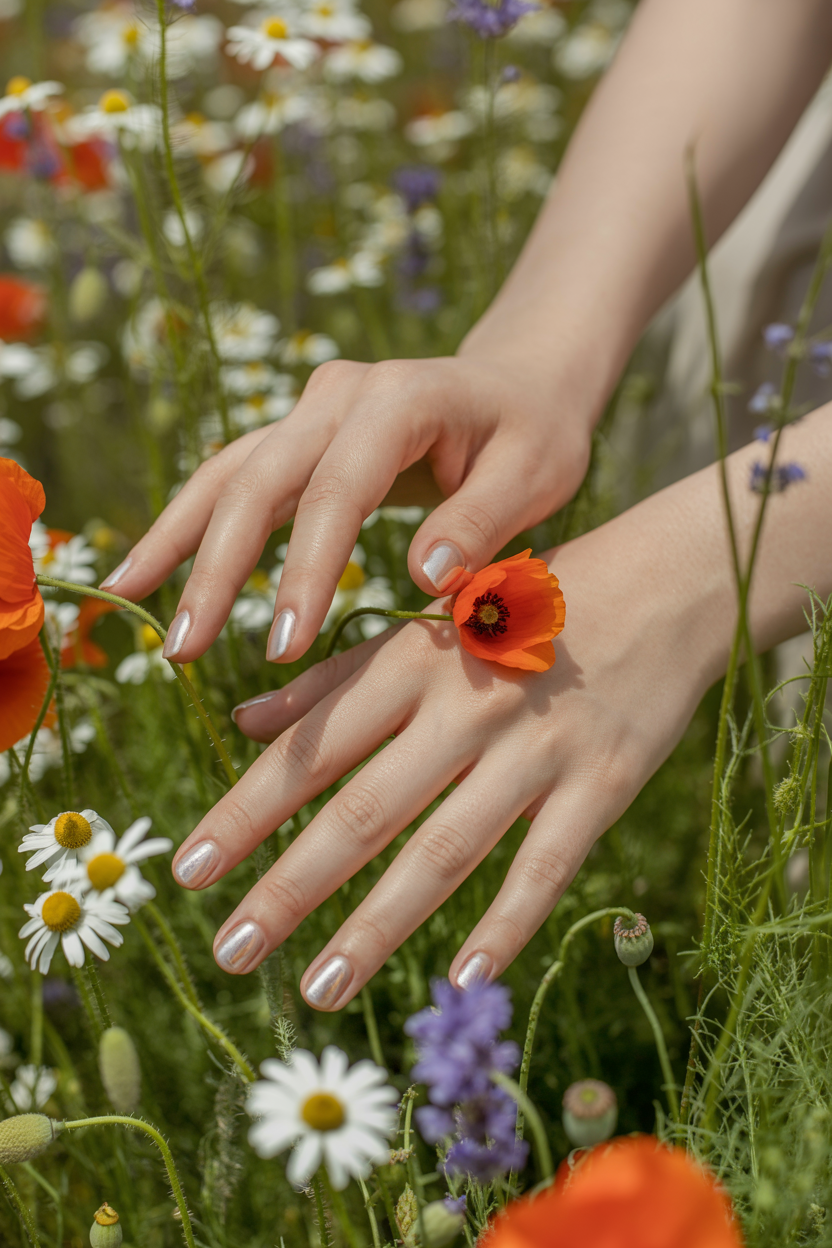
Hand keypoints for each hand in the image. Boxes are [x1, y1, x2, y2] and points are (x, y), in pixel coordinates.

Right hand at [100, 352, 591, 663]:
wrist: (519, 383)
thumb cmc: (534, 435)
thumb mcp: (536, 472)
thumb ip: (484, 520)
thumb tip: (423, 578)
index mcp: (400, 399)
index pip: (339, 490)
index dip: (306, 570)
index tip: (283, 648)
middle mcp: (339, 394)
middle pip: (260, 480)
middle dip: (218, 567)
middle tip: (185, 651)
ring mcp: (310, 409)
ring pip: (227, 475)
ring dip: (178, 541)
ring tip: (127, 601)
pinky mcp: (296, 436)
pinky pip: (231, 480)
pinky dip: (186, 526)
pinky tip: (142, 572)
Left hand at [169, 470, 732, 1007]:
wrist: (662, 584)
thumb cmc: (524, 605)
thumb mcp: (424, 625)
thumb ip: (334, 678)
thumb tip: (243, 722)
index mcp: (412, 662)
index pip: (312, 749)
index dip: (245, 810)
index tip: (187, 867)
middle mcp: (463, 707)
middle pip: (363, 811)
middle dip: (289, 885)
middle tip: (230, 951)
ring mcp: (535, 750)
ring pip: (443, 851)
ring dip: (377, 926)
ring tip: (317, 990)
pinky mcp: (601, 784)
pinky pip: (546, 865)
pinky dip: (507, 921)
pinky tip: (463, 979)